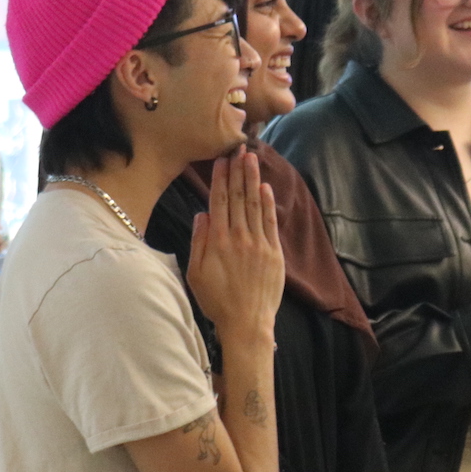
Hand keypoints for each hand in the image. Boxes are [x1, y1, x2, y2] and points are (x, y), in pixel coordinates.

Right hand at [186, 149, 284, 350]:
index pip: (220, 201)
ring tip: (252, 158)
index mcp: (218, 240)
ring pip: (254, 204)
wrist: (246, 323)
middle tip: (239, 148)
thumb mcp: (196, 273)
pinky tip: (265, 187)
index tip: (222, 159)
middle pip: (238, 197)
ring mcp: (259, 243)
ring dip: (253, 179)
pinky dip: (268, 203)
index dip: (221, 178)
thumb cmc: (217, 301)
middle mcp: (239, 237)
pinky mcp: (274, 252)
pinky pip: (270, 221)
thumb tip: (202, 214)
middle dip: (238, 171)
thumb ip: (199, 241)